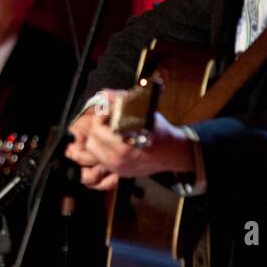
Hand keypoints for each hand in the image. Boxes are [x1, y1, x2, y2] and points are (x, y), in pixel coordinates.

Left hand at [67, 95, 196, 185]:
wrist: (174, 152)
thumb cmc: (161, 132)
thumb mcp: (145, 112)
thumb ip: (122, 101)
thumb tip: (105, 94)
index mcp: (124, 147)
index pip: (98, 130)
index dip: (100, 117)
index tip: (107, 111)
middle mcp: (119, 160)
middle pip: (92, 141)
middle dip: (97, 128)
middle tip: (106, 120)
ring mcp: (118, 168)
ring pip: (94, 151)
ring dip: (98, 139)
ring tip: (108, 130)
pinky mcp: (119, 172)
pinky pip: (101, 159)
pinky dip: (103, 149)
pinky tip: (112, 141)